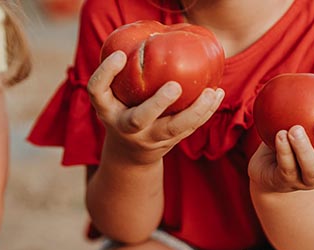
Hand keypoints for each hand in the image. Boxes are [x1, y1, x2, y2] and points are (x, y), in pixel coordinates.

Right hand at [87, 50, 224, 165]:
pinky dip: (204, 112)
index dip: (106, 72)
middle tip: (175, 86)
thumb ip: (124, 72)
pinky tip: (216, 94)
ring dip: (194, 112)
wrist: (129, 153)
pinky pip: (189, 128)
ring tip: (211, 93)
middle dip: (157, 104)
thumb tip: (150, 32)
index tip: (119, 55)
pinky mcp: (168, 143)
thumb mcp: (113, 94)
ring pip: (172, 129)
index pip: (97, 90)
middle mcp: (125, 127)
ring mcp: (148, 138)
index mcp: (107, 109)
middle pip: (138, 119)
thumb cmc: (122, 108)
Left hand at [249, 103, 313, 193]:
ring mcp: (310, 180)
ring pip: (313, 170)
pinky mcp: (288, 184)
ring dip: (304, 149)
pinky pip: (287, 169)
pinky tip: (279, 136)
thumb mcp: (299, 114)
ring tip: (294, 129)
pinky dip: (284, 152)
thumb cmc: (289, 133)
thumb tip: (305, 73)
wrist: (267, 167)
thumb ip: (306, 98)